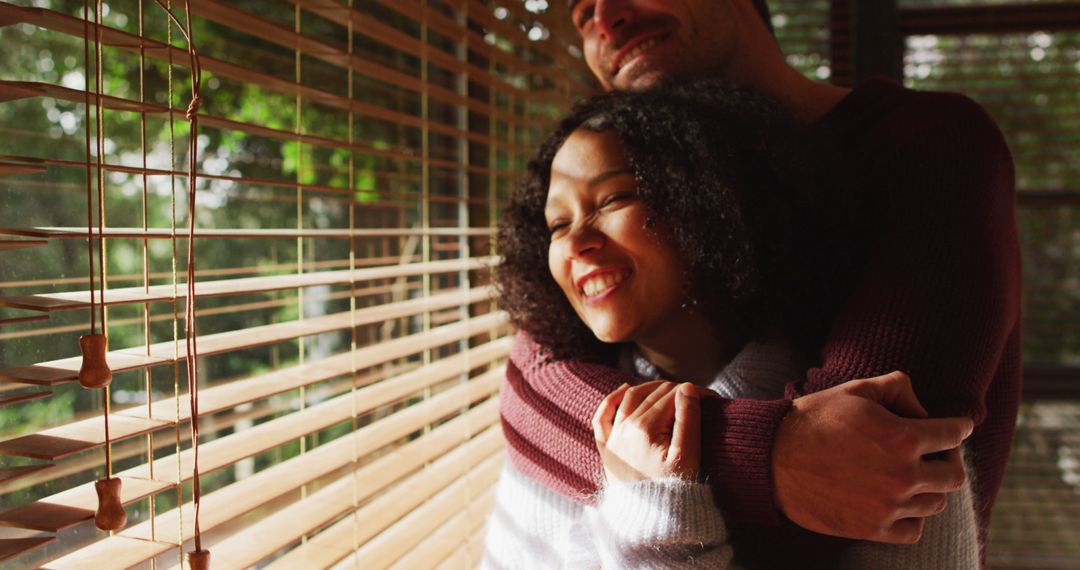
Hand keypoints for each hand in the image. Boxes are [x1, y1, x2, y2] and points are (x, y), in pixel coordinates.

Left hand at [592, 381, 712, 483]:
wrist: (649, 524)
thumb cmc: (673, 491)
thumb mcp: (687, 456)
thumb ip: (688, 419)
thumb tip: (686, 387)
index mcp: (645, 427)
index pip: (673, 396)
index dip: (696, 394)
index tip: (715, 400)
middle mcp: (624, 427)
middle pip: (654, 395)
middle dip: (679, 392)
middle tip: (699, 399)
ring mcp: (612, 437)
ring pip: (630, 397)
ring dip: (651, 389)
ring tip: (672, 391)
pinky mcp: (605, 448)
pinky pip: (602, 416)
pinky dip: (612, 399)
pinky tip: (625, 389)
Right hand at [772, 371, 973, 543]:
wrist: (772, 458)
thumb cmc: (813, 419)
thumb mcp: (856, 390)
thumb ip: (897, 387)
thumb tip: (922, 406)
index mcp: (903, 437)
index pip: (953, 434)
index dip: (959, 427)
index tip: (958, 427)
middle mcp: (903, 475)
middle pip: (953, 475)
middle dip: (948, 459)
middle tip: (934, 453)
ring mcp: (888, 506)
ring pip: (935, 503)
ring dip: (928, 488)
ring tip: (911, 477)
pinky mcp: (872, 528)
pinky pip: (913, 530)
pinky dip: (912, 517)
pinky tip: (898, 502)